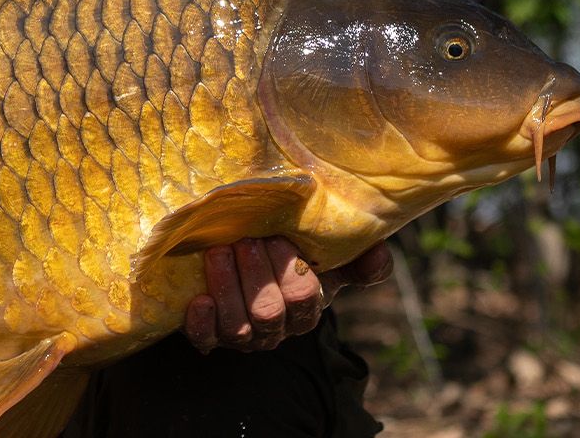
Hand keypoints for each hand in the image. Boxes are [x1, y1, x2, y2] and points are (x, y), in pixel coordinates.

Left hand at [183, 238, 392, 353]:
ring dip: (227, 288)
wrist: (240, 272)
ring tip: (218, 252)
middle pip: (268, 313)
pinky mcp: (209, 337)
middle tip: (244, 241)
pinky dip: (202, 323)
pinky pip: (206, 340)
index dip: (290, 273)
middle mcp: (274, 330)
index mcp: (304, 310)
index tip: (278, 240)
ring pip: (238, 327)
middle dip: (256, 275)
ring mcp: (241, 337)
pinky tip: (200, 300)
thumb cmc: (285, 265)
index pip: (303, 299)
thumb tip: (379, 252)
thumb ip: (354, 258)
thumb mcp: (321, 261)